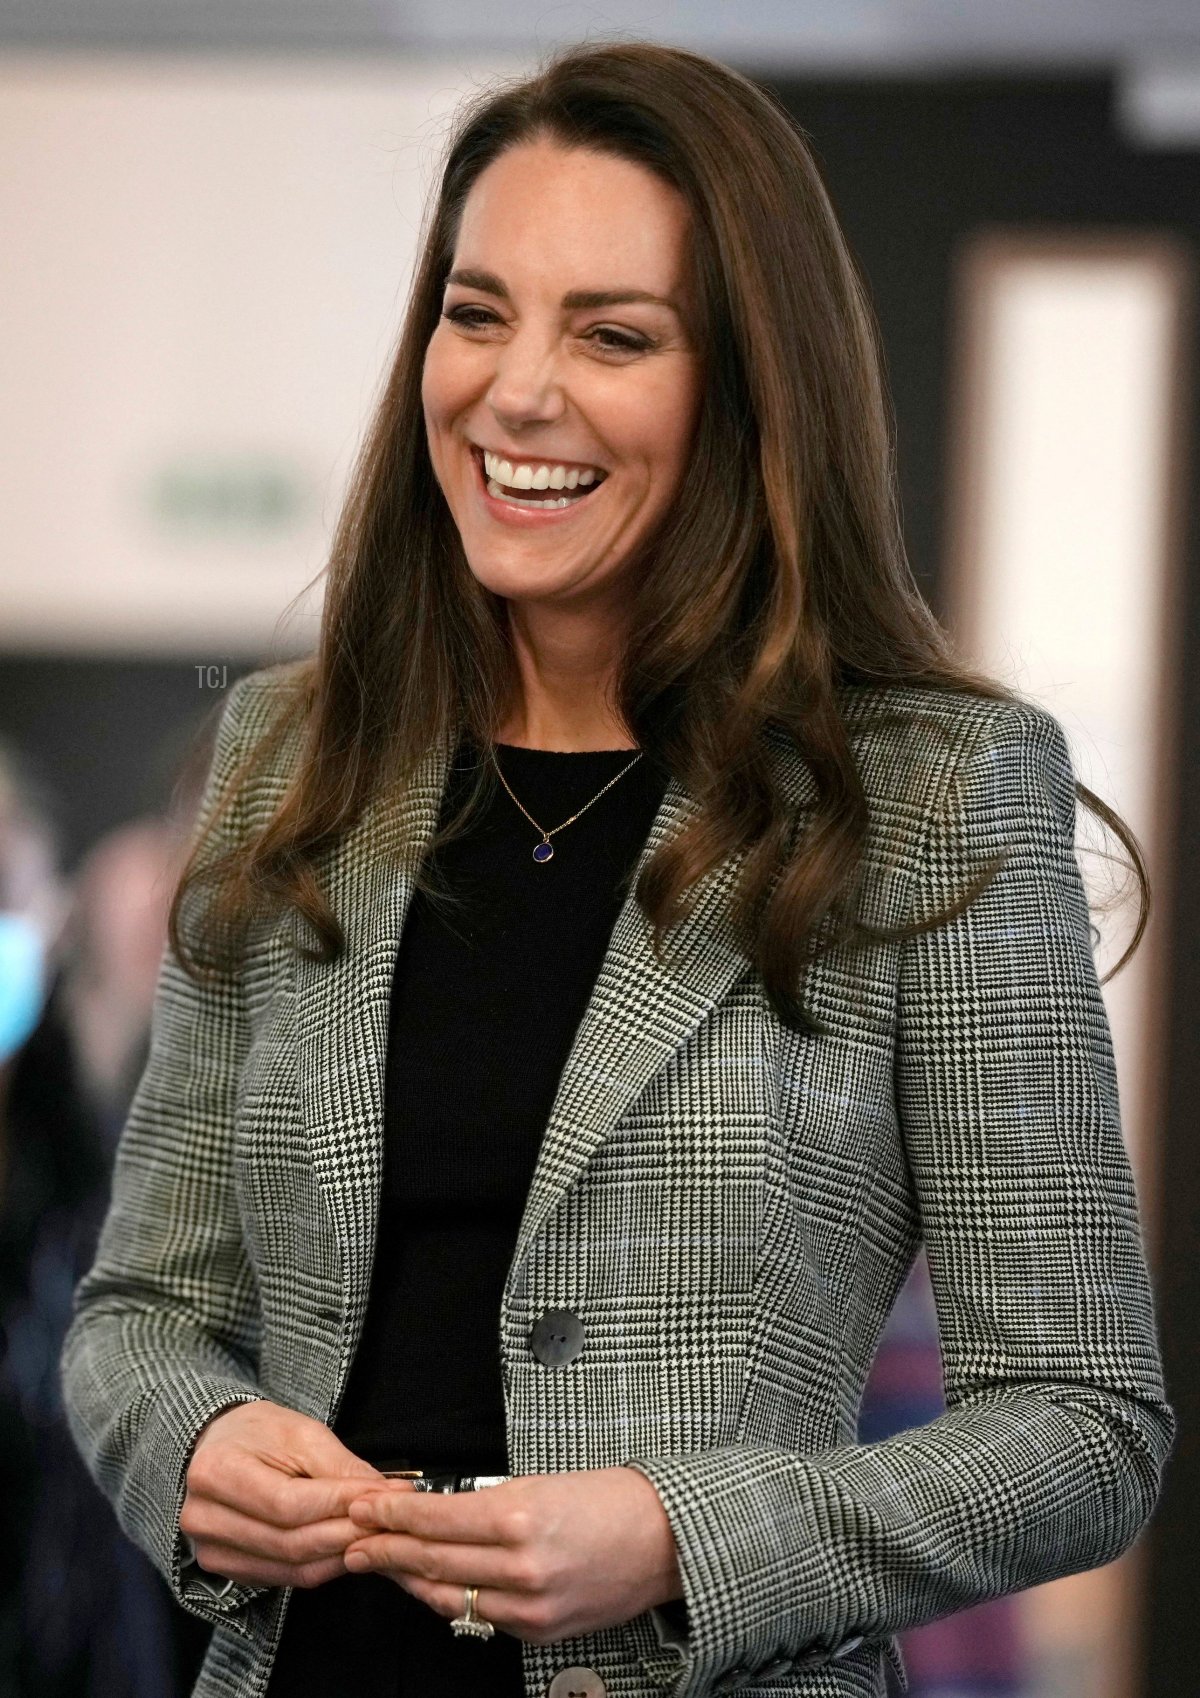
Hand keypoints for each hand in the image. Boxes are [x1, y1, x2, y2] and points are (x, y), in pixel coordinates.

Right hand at [180, 1400, 385, 1589]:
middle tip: (390, 1520)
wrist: (217, 1446)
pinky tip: (347, 1548)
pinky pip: (284, 1577)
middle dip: (348, 1533)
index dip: (340, 1505)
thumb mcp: (301, 1432)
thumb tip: (384, 1495)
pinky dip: (322, 1565)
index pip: (288, 1504)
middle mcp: (204, 1518)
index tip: (384, 1498)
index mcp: (216, 1472)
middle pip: (290, 1541)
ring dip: (341, 1554)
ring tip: (376, 1535)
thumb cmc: (260, 1433)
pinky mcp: (226, 1568)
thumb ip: (339, 1467)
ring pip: (291, 1567)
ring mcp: (211, 1550)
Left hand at [343, 1467, 683, 1643]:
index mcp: (520, 1518)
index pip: (434, 1518)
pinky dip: (451, 1598)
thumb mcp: (544, 1482)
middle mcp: (520, 1567)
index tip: (363, 1506)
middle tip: (353, 1539)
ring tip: (380, 1562)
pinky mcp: (538, 1630)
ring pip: (448, 1596)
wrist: (666, 1542)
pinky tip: (431, 1584)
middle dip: (385, 1549)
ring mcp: (529, 1606)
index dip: (391, 1513)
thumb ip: (489, 1502)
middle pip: (432, 1561)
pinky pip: (480, 1615)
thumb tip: (439, 1511)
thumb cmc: (611, 1501)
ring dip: (409, 1578)